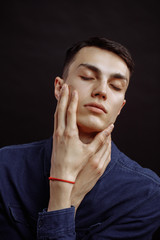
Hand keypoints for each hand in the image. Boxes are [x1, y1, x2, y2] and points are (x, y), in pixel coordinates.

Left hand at [48, 83, 113, 210]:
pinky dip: (57, 112)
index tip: (74, 91)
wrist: (61, 175)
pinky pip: (55, 121)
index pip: (70, 112)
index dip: (72, 100)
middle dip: (62, 97)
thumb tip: (110, 128)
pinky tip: (59, 109)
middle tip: (64, 86)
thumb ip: (101, 139)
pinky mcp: (54, 138)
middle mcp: (61, 132)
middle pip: (60, 110)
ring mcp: (56, 134)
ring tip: (60, 94)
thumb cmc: (76, 164)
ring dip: (58, 103)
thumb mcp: (90, 152)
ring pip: (56, 115)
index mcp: (70, 134)